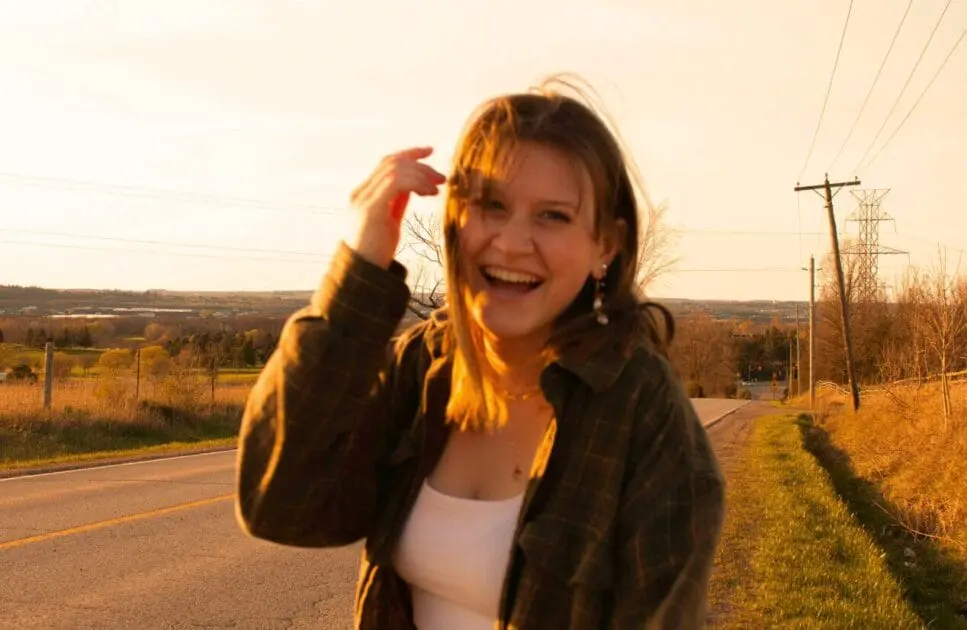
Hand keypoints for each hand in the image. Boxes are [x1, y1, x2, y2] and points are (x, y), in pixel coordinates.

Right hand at [347, 147, 445, 268]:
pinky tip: (428, 193)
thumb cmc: (376, 252)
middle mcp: (360, 192)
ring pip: (395, 169)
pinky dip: (415, 183)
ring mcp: (363, 199)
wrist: (362, 274)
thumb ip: (397, 201)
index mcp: (364, 193)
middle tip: (441, 177)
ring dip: (421, 174)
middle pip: (391, 162)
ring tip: (437, 187)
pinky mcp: (370, 209)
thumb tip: (414, 186)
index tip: (429, 151)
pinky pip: (395, 183)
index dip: (408, 154)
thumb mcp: (389, 221)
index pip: (386, 163)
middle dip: (420, 164)